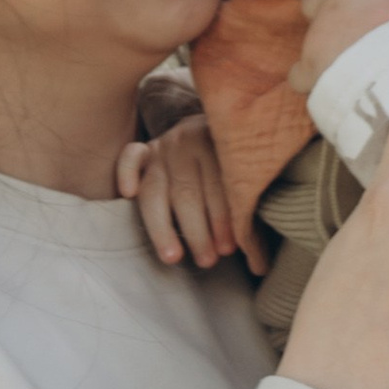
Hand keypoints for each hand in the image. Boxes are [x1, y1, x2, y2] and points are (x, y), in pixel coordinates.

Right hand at [114, 114, 266, 273]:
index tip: (230, 249)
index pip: (220, 187)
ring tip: (174, 257)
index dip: (225, 220)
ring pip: (156, 189)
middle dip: (198, 230)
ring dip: (163, 226)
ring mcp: (164, 145)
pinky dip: (126, 172)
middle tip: (208, 261)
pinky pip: (130, 157)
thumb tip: (261, 268)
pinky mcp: (145, 149)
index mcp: (221, 143)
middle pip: (188, 193)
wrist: (223, 120)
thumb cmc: (237, 164)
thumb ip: (252, 215)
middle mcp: (189, 140)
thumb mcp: (249, 179)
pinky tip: (129, 194)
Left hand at [291, 0, 388, 99]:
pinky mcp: (307, 68)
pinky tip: (332, 92)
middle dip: (323, 12)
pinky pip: (301, 76)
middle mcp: (338, 6)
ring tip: (349, 75)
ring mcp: (318, 36)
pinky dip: (313, 83)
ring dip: (323, 54)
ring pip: (310, 42)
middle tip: (344, 32)